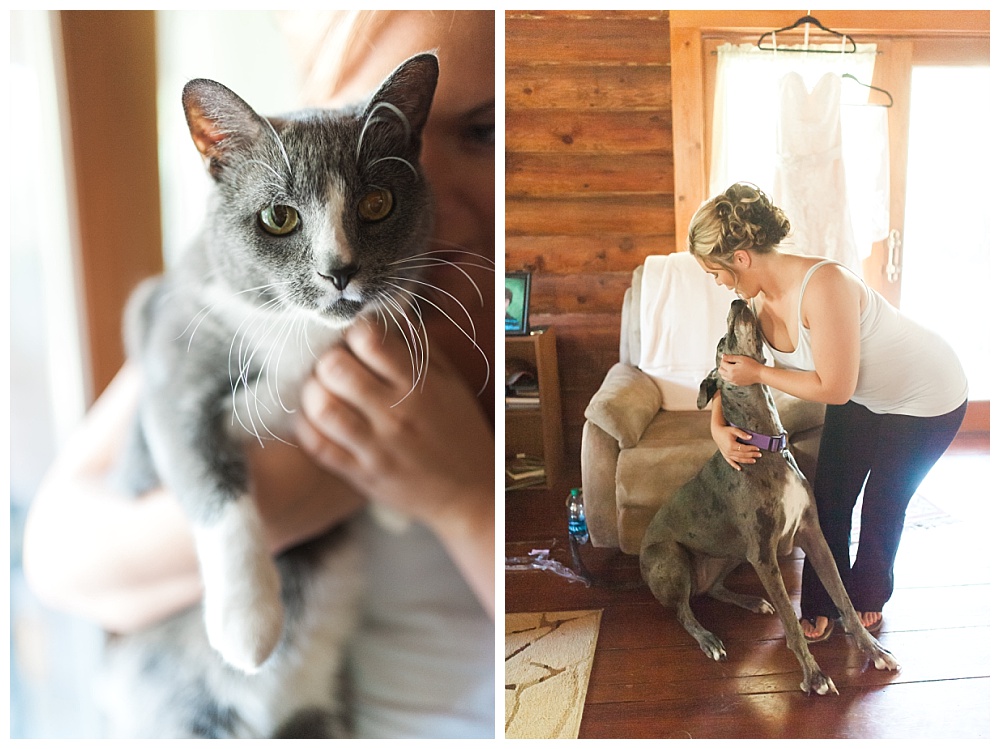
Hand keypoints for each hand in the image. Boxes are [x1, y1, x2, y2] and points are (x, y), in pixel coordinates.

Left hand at [292, 320, 493, 530]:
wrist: (470, 493)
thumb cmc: (459, 430)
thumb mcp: (451, 383)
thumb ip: (420, 348)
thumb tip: (388, 314)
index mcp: (420, 385)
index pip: (372, 339)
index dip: (355, 330)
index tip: (356, 338)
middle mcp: (397, 413)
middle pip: (337, 368)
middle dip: (328, 359)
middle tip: (333, 364)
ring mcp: (377, 447)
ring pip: (323, 407)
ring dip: (313, 391)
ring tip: (322, 390)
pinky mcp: (362, 475)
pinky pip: (318, 446)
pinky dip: (307, 427)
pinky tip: (315, 419)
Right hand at [712, 424, 761, 471]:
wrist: (717, 433)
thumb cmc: (726, 431)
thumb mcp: (734, 430)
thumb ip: (742, 434)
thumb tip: (750, 437)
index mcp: (731, 445)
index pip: (744, 448)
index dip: (751, 448)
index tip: (758, 448)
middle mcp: (729, 451)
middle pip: (742, 455)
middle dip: (752, 455)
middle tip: (759, 455)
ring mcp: (726, 454)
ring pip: (738, 459)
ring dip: (746, 461)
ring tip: (754, 460)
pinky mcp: (725, 456)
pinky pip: (730, 462)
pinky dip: (735, 466)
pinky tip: (740, 469)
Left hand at [718, 355, 762, 386]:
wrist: (759, 374)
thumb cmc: (752, 366)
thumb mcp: (741, 358)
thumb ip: (731, 357)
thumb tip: (723, 356)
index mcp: (731, 370)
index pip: (722, 364)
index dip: (724, 359)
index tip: (728, 357)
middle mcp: (731, 377)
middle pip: (720, 371)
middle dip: (723, 365)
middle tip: (729, 362)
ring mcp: (733, 381)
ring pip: (723, 377)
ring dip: (724, 371)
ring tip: (731, 367)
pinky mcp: (737, 384)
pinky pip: (728, 380)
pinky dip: (728, 376)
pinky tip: (734, 373)